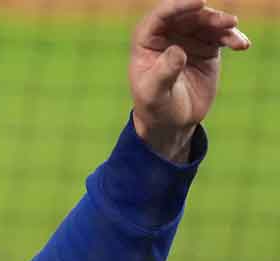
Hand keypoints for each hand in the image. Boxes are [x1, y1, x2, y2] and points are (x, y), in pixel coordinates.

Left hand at [129, 0, 250, 161]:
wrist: (171, 121)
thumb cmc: (155, 106)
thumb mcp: (155, 93)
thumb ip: (164, 72)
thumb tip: (178, 51)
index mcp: (146, 40)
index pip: (162, 15)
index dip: (180, 6)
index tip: (200, 2)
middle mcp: (167, 35)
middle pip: (189, 15)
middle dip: (209, 16)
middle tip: (227, 23)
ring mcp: (188, 39)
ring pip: (208, 23)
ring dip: (224, 26)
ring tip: (235, 40)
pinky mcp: (207, 47)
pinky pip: (222, 36)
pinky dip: (232, 38)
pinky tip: (241, 45)